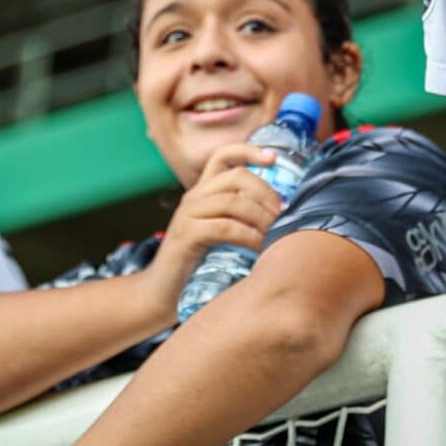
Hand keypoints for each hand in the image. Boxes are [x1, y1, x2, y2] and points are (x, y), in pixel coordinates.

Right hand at [139, 144, 286, 311]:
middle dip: (265, 192)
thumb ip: (241, 218)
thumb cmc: (198, 266)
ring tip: (275, 233)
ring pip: (232, 201)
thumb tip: (283, 214)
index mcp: (202, 192)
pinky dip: (248, 236)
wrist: (162, 293)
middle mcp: (193, 198)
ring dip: (260, 217)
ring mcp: (187, 215)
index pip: (223, 156)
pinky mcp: (185, 235)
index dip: (249, 151)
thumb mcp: (220, 234)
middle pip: (236, 177)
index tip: (274, 158)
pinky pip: (224, 227)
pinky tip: (259, 248)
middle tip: (283, 214)